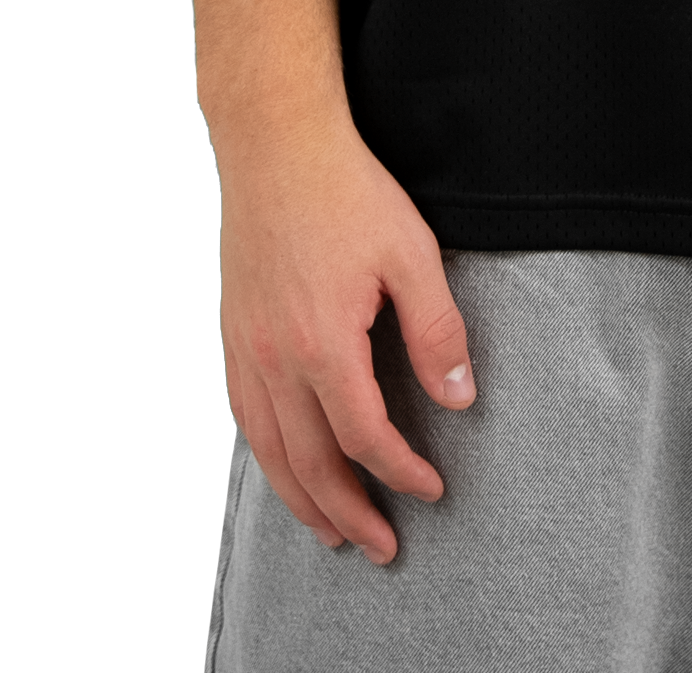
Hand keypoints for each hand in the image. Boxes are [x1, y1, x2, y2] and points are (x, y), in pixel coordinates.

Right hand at [216, 104, 475, 563]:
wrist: (276, 144)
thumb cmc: (346, 191)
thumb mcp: (411, 253)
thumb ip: (436, 329)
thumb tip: (459, 398)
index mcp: (323, 344)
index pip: (365, 437)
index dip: (401, 471)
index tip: (431, 487)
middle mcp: (274, 358)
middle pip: (309, 464)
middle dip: (348, 514)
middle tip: (381, 546)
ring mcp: (245, 348)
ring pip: (268, 451)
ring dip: (301, 500)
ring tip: (331, 531)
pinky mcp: (232, 332)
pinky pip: (244, 416)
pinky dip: (265, 457)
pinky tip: (284, 465)